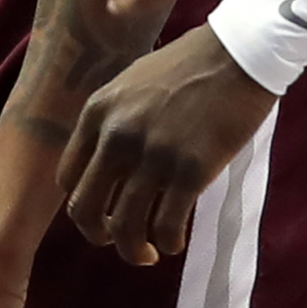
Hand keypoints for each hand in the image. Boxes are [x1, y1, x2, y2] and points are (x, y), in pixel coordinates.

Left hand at [59, 26, 273, 264]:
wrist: (238, 54)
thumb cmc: (189, 66)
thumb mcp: (131, 84)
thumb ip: (113, 121)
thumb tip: (107, 164)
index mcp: (97, 113)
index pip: (68, 177)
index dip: (82, 204)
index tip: (102, 211)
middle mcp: (116, 136)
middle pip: (85, 209)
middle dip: (98, 235)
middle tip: (118, 241)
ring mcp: (152, 155)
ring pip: (124, 226)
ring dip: (133, 250)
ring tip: (148, 253)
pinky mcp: (190, 171)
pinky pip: (165, 226)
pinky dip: (167, 243)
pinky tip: (174, 242)